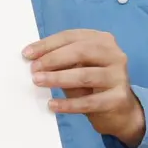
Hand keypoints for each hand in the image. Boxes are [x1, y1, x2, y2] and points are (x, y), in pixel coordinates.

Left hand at [24, 29, 144, 146]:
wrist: (120, 111)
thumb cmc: (93, 85)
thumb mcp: (77, 68)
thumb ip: (61, 61)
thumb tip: (33, 60)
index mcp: (102, 40)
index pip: (71, 37)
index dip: (47, 44)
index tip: (27, 54)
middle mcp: (114, 54)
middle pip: (81, 51)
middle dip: (53, 59)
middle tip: (34, 69)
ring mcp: (119, 76)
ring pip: (85, 75)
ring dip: (58, 78)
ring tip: (38, 81)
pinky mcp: (119, 98)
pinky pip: (89, 101)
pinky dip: (69, 104)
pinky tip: (53, 105)